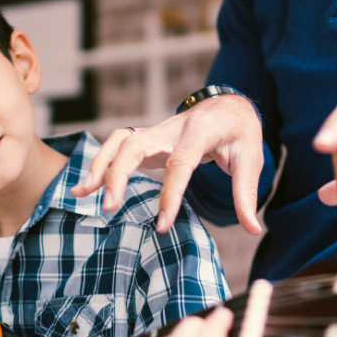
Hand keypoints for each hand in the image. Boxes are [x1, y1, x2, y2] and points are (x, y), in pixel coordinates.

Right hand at [70, 94, 263, 233]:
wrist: (228, 106)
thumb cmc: (239, 133)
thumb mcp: (250, 159)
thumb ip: (246, 194)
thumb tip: (253, 229)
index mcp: (200, 130)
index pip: (180, 162)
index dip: (170, 193)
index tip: (163, 224)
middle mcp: (172, 127)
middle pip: (136, 144)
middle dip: (119, 174)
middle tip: (110, 207)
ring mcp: (156, 131)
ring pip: (119, 141)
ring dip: (100, 165)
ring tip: (83, 193)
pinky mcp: (148, 139)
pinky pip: (118, 146)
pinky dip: (99, 164)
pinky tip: (84, 188)